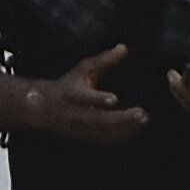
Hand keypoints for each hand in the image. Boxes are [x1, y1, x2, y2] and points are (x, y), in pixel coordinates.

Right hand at [11, 47, 145, 145]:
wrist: (46, 109)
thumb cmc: (68, 85)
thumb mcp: (83, 69)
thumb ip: (104, 59)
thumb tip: (124, 48)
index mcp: (74, 95)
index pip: (85, 98)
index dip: (98, 99)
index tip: (114, 99)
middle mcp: (77, 114)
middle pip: (99, 120)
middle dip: (121, 119)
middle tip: (140, 113)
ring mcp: (82, 128)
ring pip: (104, 132)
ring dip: (125, 128)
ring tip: (142, 119)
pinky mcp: (87, 138)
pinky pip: (106, 141)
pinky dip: (121, 136)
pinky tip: (135, 129)